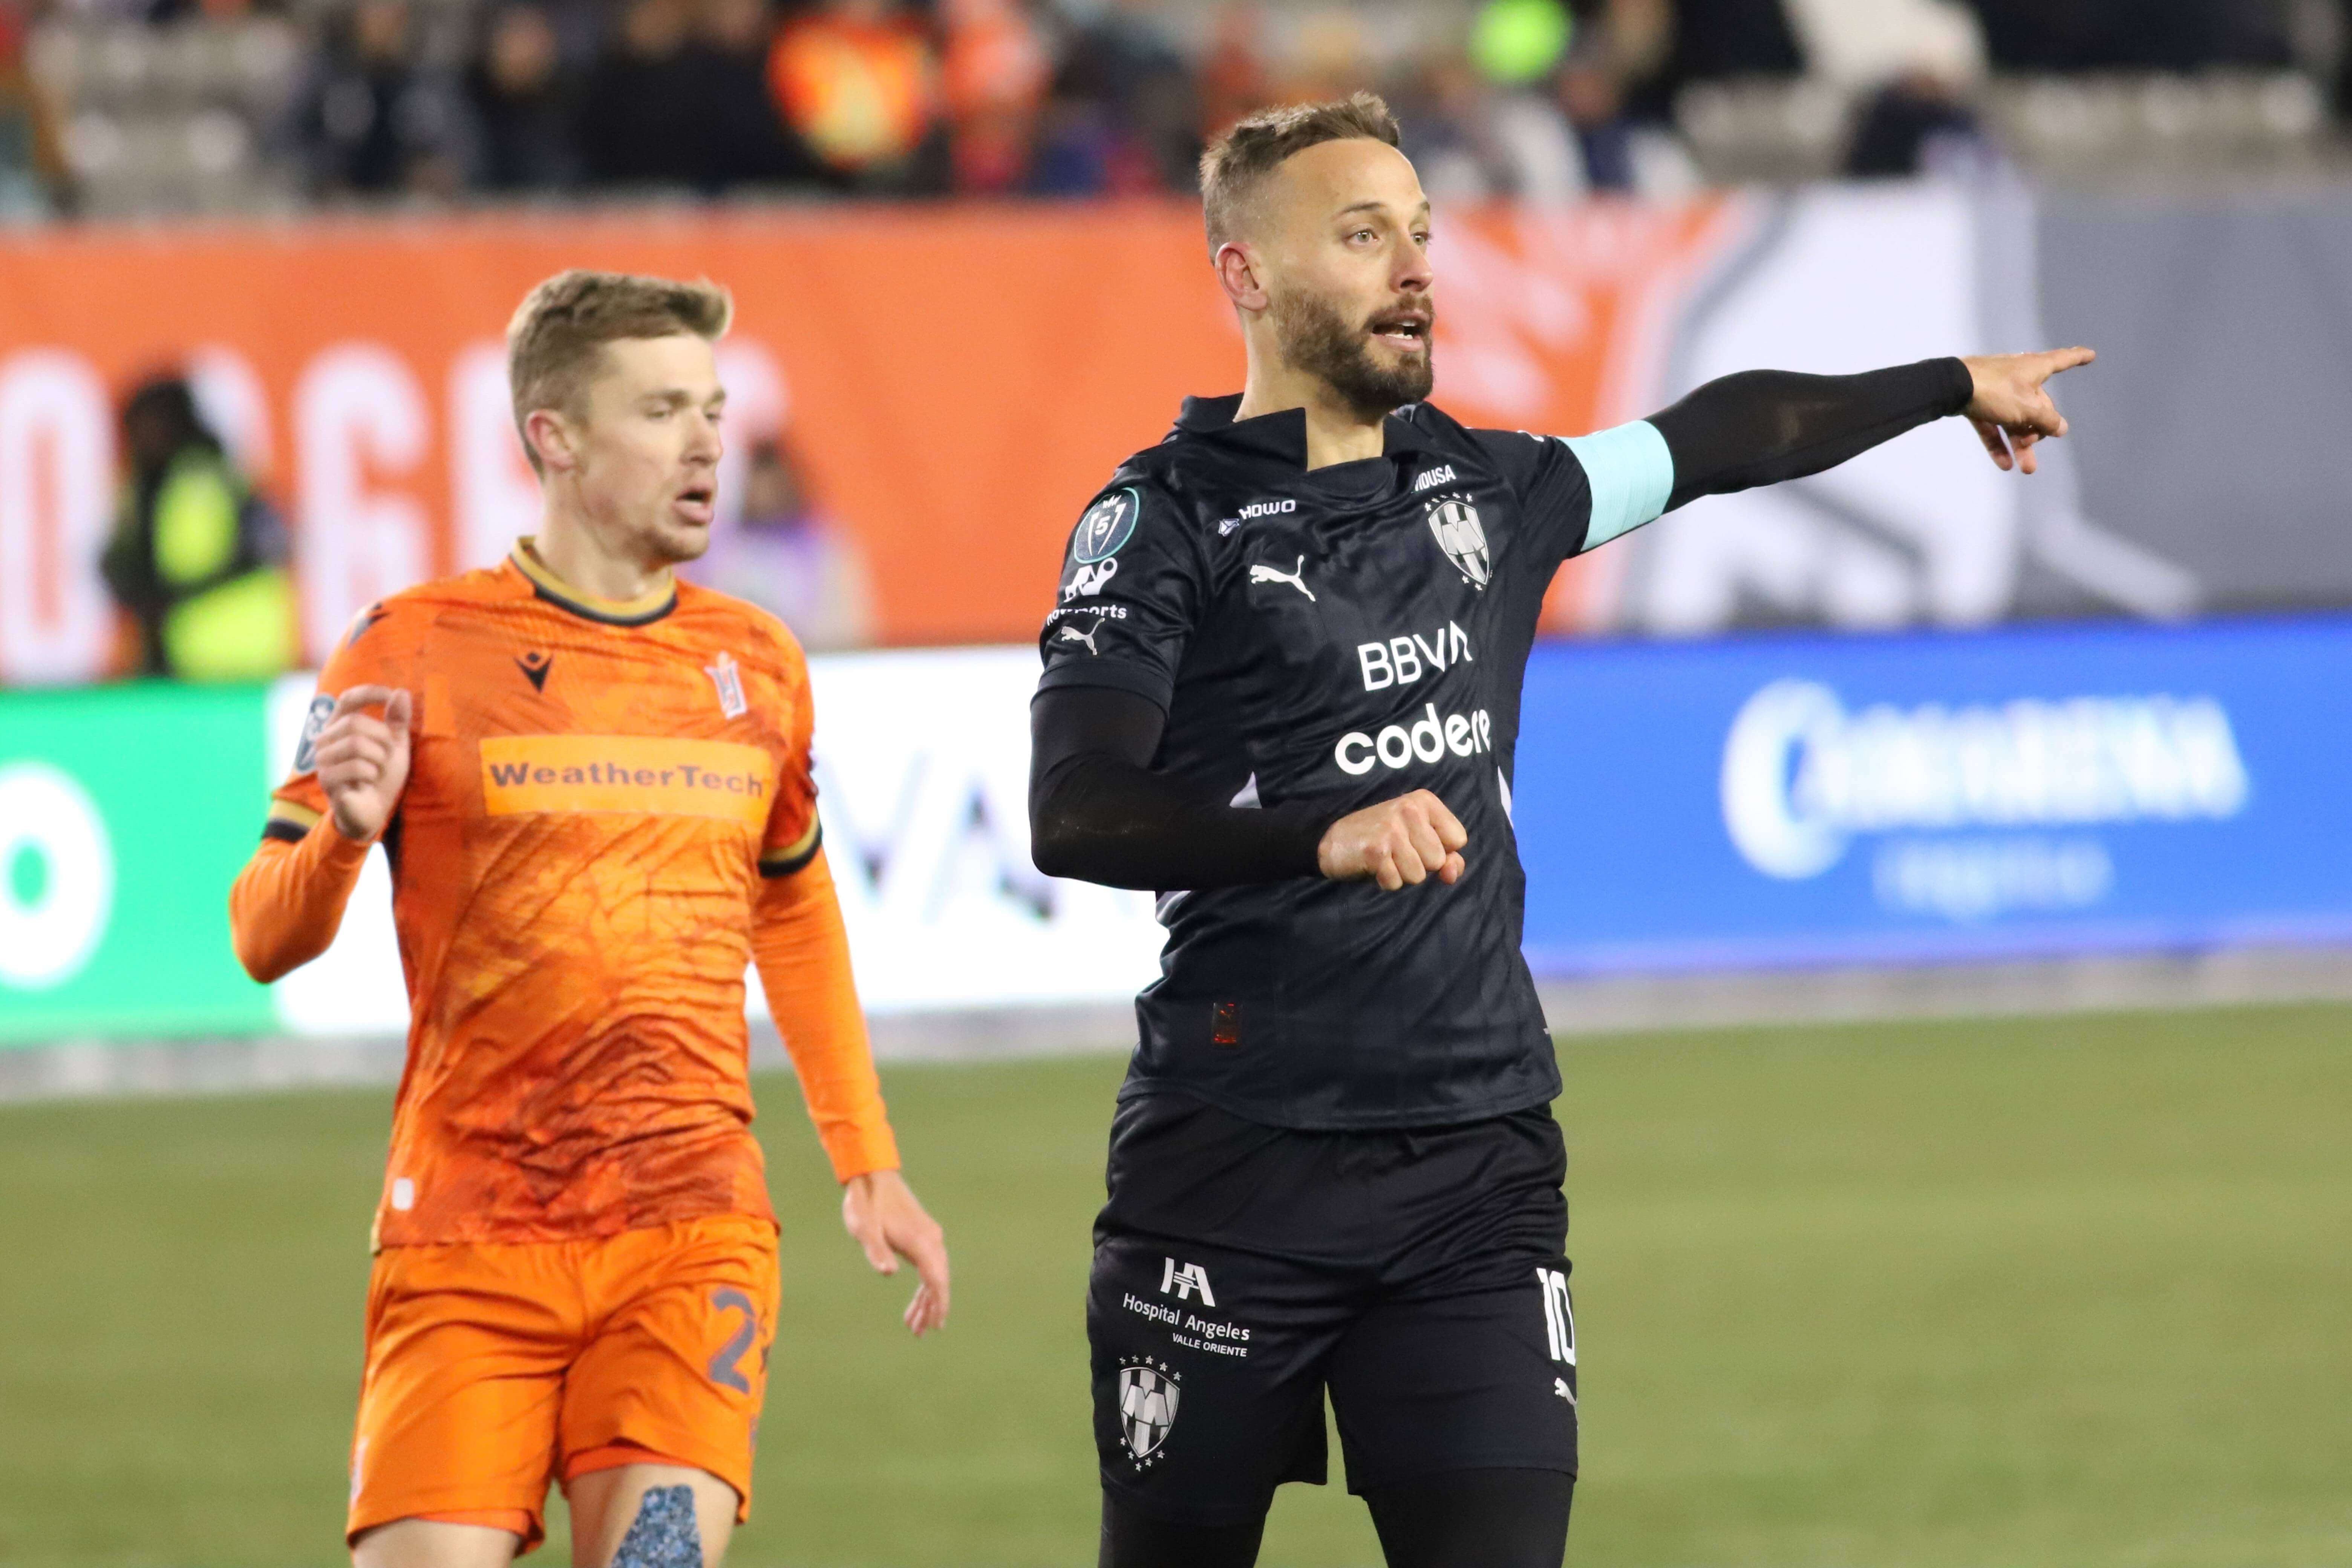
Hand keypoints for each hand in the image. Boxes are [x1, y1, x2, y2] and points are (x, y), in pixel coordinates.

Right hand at [315, 685, 411, 841]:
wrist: (374, 811)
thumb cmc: (381, 775)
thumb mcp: (395, 745)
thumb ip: (397, 721)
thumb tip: (401, 692)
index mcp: (340, 727)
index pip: (347, 699)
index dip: (369, 693)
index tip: (390, 695)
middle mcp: (325, 741)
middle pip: (355, 722)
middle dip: (382, 738)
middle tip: (388, 755)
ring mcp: (322, 762)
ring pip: (355, 744)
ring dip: (379, 758)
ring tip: (378, 770)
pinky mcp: (327, 781)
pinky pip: (355, 767)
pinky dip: (372, 773)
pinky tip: (370, 782)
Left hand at [842, 1169, 949, 1335]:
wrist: (872, 1176)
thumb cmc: (865, 1203)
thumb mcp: (864, 1229)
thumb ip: (876, 1250)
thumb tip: (888, 1273)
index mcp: (920, 1241)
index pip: (936, 1279)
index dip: (937, 1303)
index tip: (937, 1325)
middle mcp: (931, 1239)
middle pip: (938, 1280)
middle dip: (931, 1307)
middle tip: (920, 1332)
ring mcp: (929, 1236)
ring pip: (935, 1274)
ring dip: (927, 1299)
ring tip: (915, 1323)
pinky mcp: (922, 1235)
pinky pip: (930, 1265)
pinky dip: (924, 1284)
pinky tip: (917, 1298)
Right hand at [1317, 789, 1466, 890]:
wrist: (1333, 841)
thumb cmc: (1382, 841)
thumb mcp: (1418, 840)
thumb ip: (1447, 856)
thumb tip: (1452, 873)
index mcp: (1424, 801)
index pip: (1459, 839)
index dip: (1442, 851)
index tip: (1418, 843)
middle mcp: (1410, 809)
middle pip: (1439, 860)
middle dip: (1420, 865)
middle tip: (1396, 852)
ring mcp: (1393, 829)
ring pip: (1419, 875)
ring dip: (1402, 875)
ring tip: (1386, 859)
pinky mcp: (1376, 850)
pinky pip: (1397, 883)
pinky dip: (1385, 881)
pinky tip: (1373, 866)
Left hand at [1960, 346, 2095, 474]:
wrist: (1949, 387)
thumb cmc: (1995, 391)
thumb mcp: (2027, 408)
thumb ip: (2047, 420)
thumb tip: (2061, 428)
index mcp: (2034, 368)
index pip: (2062, 360)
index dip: (2077, 358)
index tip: (2090, 355)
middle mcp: (2017, 376)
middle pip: (2037, 404)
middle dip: (2038, 429)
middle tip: (2033, 443)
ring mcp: (1996, 389)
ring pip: (2015, 419)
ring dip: (2021, 444)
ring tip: (2027, 469)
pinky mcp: (1977, 402)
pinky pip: (1993, 426)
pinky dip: (1999, 443)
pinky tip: (2005, 465)